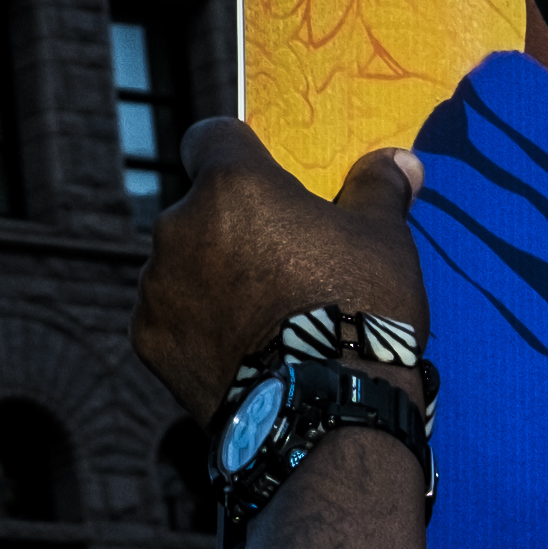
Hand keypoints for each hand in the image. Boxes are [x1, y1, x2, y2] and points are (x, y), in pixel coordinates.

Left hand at [133, 120, 428, 423]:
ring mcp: (156, 285)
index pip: (211, 136)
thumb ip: (378, 189)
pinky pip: (168, 317)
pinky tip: (238, 350)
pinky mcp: (147, 339)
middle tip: (280, 264)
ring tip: (262, 316)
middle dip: (231, 227)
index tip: (262, 179)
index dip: (235, 150)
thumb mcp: (384, 239)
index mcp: (231, 184)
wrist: (324, 412)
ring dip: (209, 277)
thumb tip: (400, 162)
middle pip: (199, 208)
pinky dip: (194, 327)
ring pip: (180, 264)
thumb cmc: (359, 309)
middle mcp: (178, 224)